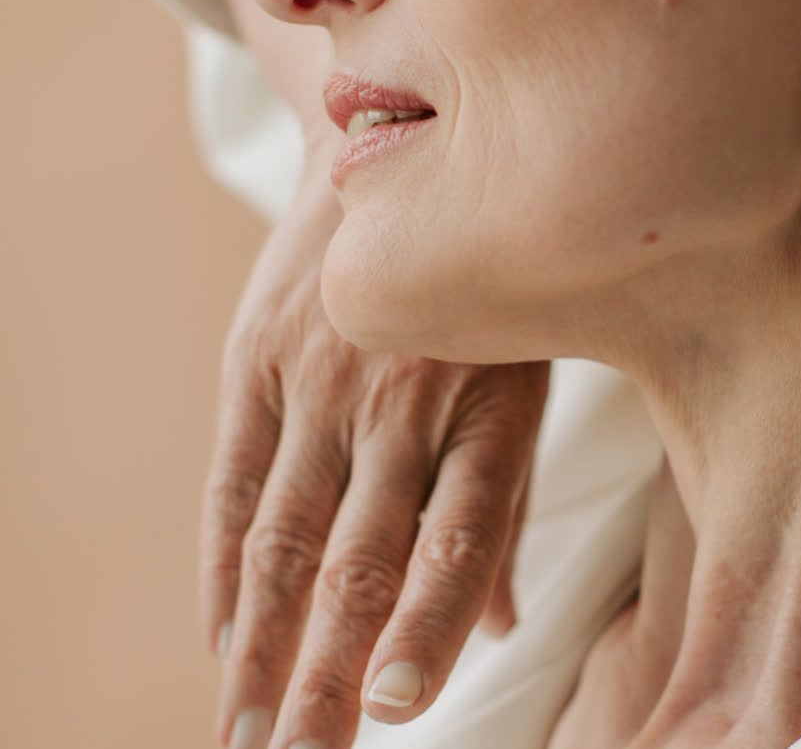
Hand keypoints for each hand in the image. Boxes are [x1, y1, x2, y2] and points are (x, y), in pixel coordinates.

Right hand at [205, 183, 549, 748]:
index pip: (457, 536)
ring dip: (262, 645)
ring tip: (247, 731)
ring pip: (284, 536)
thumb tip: (502, 632)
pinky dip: (226, 570)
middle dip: (326, 673)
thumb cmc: (487, 298)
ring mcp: (319, 381)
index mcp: (489, 412)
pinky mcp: (255, 362)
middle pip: (356, 558)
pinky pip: (233, 484)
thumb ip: (506, 508)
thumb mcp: (525, 380)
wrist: (393, 161)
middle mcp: (402, 402)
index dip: (427, 622)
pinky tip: (223, 642)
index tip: (397, 705)